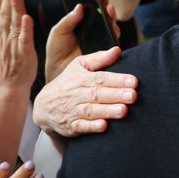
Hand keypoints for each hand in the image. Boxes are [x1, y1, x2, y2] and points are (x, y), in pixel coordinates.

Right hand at [34, 17, 136, 136]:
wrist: (44, 106)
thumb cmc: (67, 83)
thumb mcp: (79, 66)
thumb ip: (99, 59)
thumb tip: (117, 50)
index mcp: (80, 78)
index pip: (100, 78)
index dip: (117, 80)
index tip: (134, 81)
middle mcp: (76, 94)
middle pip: (97, 94)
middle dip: (116, 95)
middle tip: (133, 96)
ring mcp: (73, 111)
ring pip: (91, 110)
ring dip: (107, 111)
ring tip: (124, 111)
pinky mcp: (70, 126)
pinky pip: (80, 127)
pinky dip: (92, 127)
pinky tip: (104, 126)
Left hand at [44, 0, 119, 81]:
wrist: (58, 72)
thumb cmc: (56, 51)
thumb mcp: (58, 31)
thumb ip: (68, 19)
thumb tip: (80, 5)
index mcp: (79, 21)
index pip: (88, 3)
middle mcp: (91, 27)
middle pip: (100, 10)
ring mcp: (99, 37)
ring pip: (108, 21)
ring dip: (110, 12)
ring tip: (108, 5)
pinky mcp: (105, 48)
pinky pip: (113, 36)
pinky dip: (114, 28)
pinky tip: (112, 22)